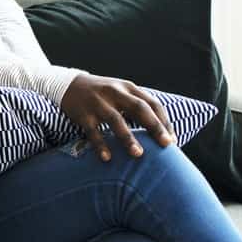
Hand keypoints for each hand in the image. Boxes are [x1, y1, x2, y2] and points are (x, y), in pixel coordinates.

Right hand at [59, 73, 175, 161]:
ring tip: (138, 154)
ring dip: (128, 137)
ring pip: (116, 119)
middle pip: (139, 108)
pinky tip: (107, 158)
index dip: (164, 122)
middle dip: (154, 126)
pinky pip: (93, 131)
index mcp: (128, 88)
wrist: (68, 84)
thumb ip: (138, 106)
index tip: (172, 141)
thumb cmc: (103, 93)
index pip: (152, 103)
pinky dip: (100, 145)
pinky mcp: (83, 114)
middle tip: (166, 145)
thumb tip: (162, 132)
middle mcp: (114, 92)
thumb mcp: (121, 92)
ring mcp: (98, 103)